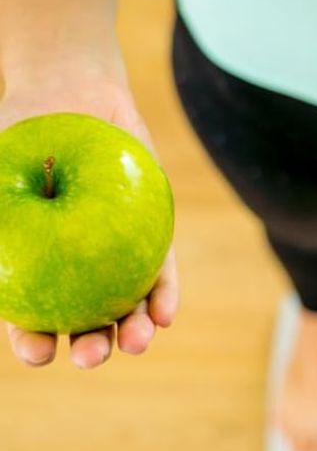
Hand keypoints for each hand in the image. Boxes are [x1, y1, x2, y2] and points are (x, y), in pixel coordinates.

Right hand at [0, 79, 178, 368]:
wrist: (69, 94)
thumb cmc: (16, 134)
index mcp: (32, 268)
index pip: (30, 318)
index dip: (32, 342)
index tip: (37, 354)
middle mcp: (74, 270)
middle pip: (83, 321)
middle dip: (90, 346)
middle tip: (91, 356)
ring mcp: (115, 255)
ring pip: (127, 303)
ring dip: (133, 329)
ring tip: (137, 343)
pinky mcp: (149, 234)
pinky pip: (160, 270)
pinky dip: (164, 294)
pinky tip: (167, 315)